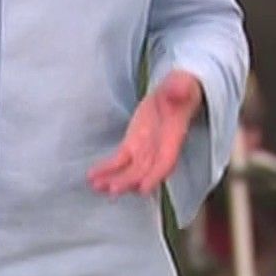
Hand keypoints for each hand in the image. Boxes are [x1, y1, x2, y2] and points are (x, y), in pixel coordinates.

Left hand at [89, 70, 203, 197]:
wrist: (174, 92)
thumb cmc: (181, 89)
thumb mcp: (182, 85)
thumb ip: (178, 89)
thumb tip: (177, 90)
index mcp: (173, 138)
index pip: (165, 162)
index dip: (155, 176)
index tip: (143, 189)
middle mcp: (159, 149)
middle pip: (144, 171)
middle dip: (128, 181)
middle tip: (112, 190)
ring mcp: (144, 149)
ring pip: (129, 171)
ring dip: (113, 179)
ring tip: (96, 186)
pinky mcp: (132, 145)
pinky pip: (118, 161)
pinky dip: (106, 168)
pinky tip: (93, 176)